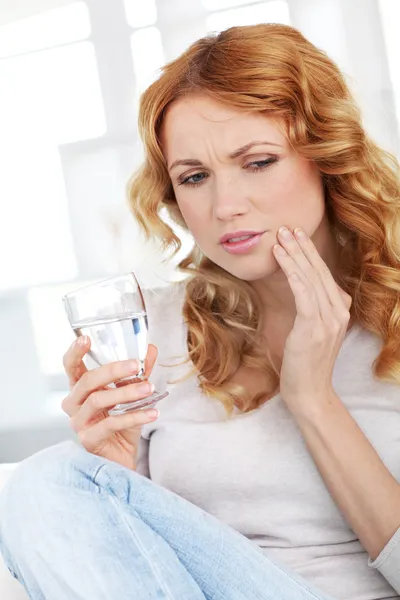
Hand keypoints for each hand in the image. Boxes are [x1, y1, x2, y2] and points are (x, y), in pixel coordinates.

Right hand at [62, 337, 158, 468]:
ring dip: (127, 392)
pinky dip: (135, 416)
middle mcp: (74, 404)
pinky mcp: (88, 440)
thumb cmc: (122, 424)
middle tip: (136, 364)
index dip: (75, 352)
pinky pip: (111, 424)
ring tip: (150, 388)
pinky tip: (153, 413)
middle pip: (87, 381)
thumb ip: (140, 373)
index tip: (86, 338)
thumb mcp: (133, 395)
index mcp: (80, 389)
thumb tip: (150, 349)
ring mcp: (78, 423)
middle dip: (113, 370)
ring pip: (99, 400)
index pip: (70, 366)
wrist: (122, 459)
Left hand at [273, 226, 351, 410]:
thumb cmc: (305, 364)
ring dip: (294, 255)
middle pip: (320, 272)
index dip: (310, 254)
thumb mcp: (314, 333)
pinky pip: (303, 292)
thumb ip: (314, 311)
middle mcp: (339, 313)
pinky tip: (281, 258)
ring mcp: (329, 320)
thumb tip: (305, 292)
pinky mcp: (314, 327)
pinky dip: (292, 272)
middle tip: (287, 228)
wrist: (309, 393)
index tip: (297, 236)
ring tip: (280, 238)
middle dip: (302, 247)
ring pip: (311, 278)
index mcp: (341, 312)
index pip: (325, 275)